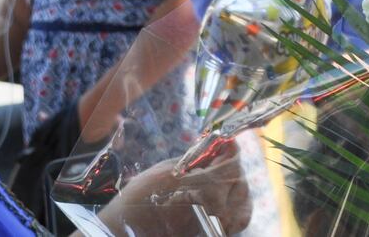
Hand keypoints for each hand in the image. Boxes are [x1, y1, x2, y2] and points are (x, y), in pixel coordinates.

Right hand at [102, 138, 251, 235]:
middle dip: (232, 167)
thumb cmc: (142, 198)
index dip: (231, 149)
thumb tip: (216, 146)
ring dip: (237, 186)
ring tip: (225, 177)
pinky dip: (235, 206)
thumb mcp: (168, 170)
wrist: (124, 231)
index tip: (227, 140)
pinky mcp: (213, 234)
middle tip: (222, 158)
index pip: (232, 164)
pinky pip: (236, 220)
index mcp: (205, 189)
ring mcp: (216, 226)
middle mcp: (216, 210)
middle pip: (240, 182)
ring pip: (243, 203)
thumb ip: (196, 159)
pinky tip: (225, 197)